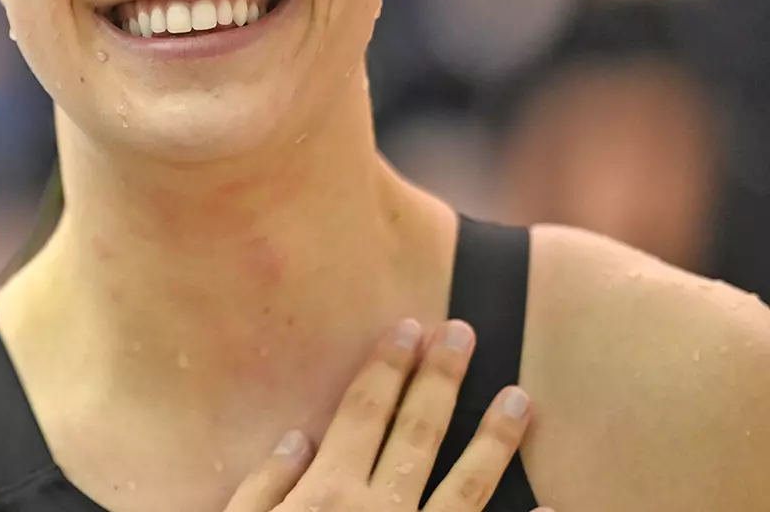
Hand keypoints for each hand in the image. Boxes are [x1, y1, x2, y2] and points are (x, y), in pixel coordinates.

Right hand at [224, 318, 549, 511]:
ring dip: (494, 440)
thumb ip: (265, 485)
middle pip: (416, 433)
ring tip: (521, 398)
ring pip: (466, 488)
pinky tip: (557, 508)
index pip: (362, 412)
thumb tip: (297, 436)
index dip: (386, 367)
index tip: (408, 328)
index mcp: (325, 493)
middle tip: (465, 334)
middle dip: (441, 379)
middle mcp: (376, 511)